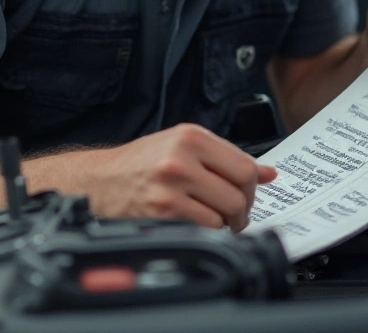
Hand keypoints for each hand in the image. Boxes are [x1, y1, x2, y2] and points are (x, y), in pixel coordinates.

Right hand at [84, 124, 276, 231]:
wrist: (100, 181)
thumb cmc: (141, 164)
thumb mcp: (182, 147)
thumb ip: (226, 158)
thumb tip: (268, 172)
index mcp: (191, 137)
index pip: (245, 166)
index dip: (253, 186)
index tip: (248, 193)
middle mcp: (181, 159)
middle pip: (239, 194)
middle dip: (242, 209)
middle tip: (235, 213)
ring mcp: (171, 187)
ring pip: (224, 215)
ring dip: (223, 223)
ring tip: (211, 217)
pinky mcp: (162, 213)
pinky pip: (204, 229)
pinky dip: (206, 231)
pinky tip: (194, 222)